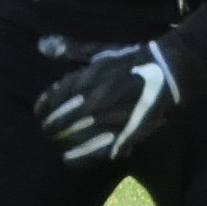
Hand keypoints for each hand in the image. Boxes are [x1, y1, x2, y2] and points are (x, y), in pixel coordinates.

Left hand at [33, 32, 206, 168]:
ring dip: (63, 141)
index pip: (55, 98)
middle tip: (47, 131)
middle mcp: (96, 100)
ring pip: (77, 137)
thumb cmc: (129, 60)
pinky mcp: (126, 132)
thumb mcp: (99, 52)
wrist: (167, 70)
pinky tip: (69, 159)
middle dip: (51, 126)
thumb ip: (70, 50)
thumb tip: (41, 45)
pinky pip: (99, 150)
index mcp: (87, 79)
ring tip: (56, 144)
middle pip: (63, 120)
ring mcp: (111, 118)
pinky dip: (81, 157)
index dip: (43, 108)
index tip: (39, 112)